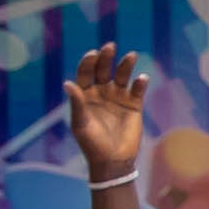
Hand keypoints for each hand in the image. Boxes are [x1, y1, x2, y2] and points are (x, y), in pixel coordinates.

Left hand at [61, 45, 151, 177]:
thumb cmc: (91, 144)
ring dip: (126, 65)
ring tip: (131, 56)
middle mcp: (101, 92)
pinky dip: (140, 83)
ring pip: (122, 76)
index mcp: (85, 95)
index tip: (93, 54)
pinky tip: (141, 79)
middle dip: (106, 57)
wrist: (112, 161)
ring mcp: (118, 98)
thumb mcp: (81, 124)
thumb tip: (67, 83)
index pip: (85, 73)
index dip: (88, 62)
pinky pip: (137, 89)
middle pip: (103, 70)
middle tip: (109, 46)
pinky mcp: (134, 105)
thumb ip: (76, 103)